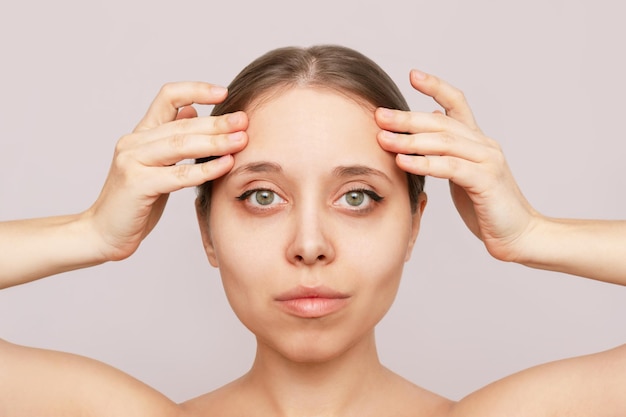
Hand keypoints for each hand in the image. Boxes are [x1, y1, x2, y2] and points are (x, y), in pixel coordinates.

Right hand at [84, 82, 247, 261]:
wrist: (104, 233)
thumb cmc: (137, 202)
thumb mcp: (157, 165)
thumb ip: (172, 139)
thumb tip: (193, 111)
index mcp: (142, 133)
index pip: (168, 97)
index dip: (195, 90)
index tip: (223, 92)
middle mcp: (134, 142)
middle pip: (182, 124)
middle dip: (217, 122)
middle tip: (244, 120)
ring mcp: (132, 161)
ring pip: (180, 145)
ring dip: (215, 142)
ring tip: (241, 140)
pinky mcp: (136, 184)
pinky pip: (177, 175)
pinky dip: (205, 169)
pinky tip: (226, 164)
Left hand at [375, 70, 537, 261]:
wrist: (519, 235)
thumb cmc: (487, 208)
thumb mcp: (463, 175)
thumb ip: (449, 154)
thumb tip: (430, 130)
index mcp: (478, 141)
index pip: (457, 103)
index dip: (436, 87)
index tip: (413, 75)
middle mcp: (484, 145)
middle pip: (441, 122)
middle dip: (407, 118)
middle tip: (379, 115)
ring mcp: (487, 161)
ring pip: (443, 142)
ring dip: (409, 140)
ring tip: (383, 138)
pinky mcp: (486, 181)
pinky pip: (449, 167)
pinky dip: (424, 163)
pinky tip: (403, 161)